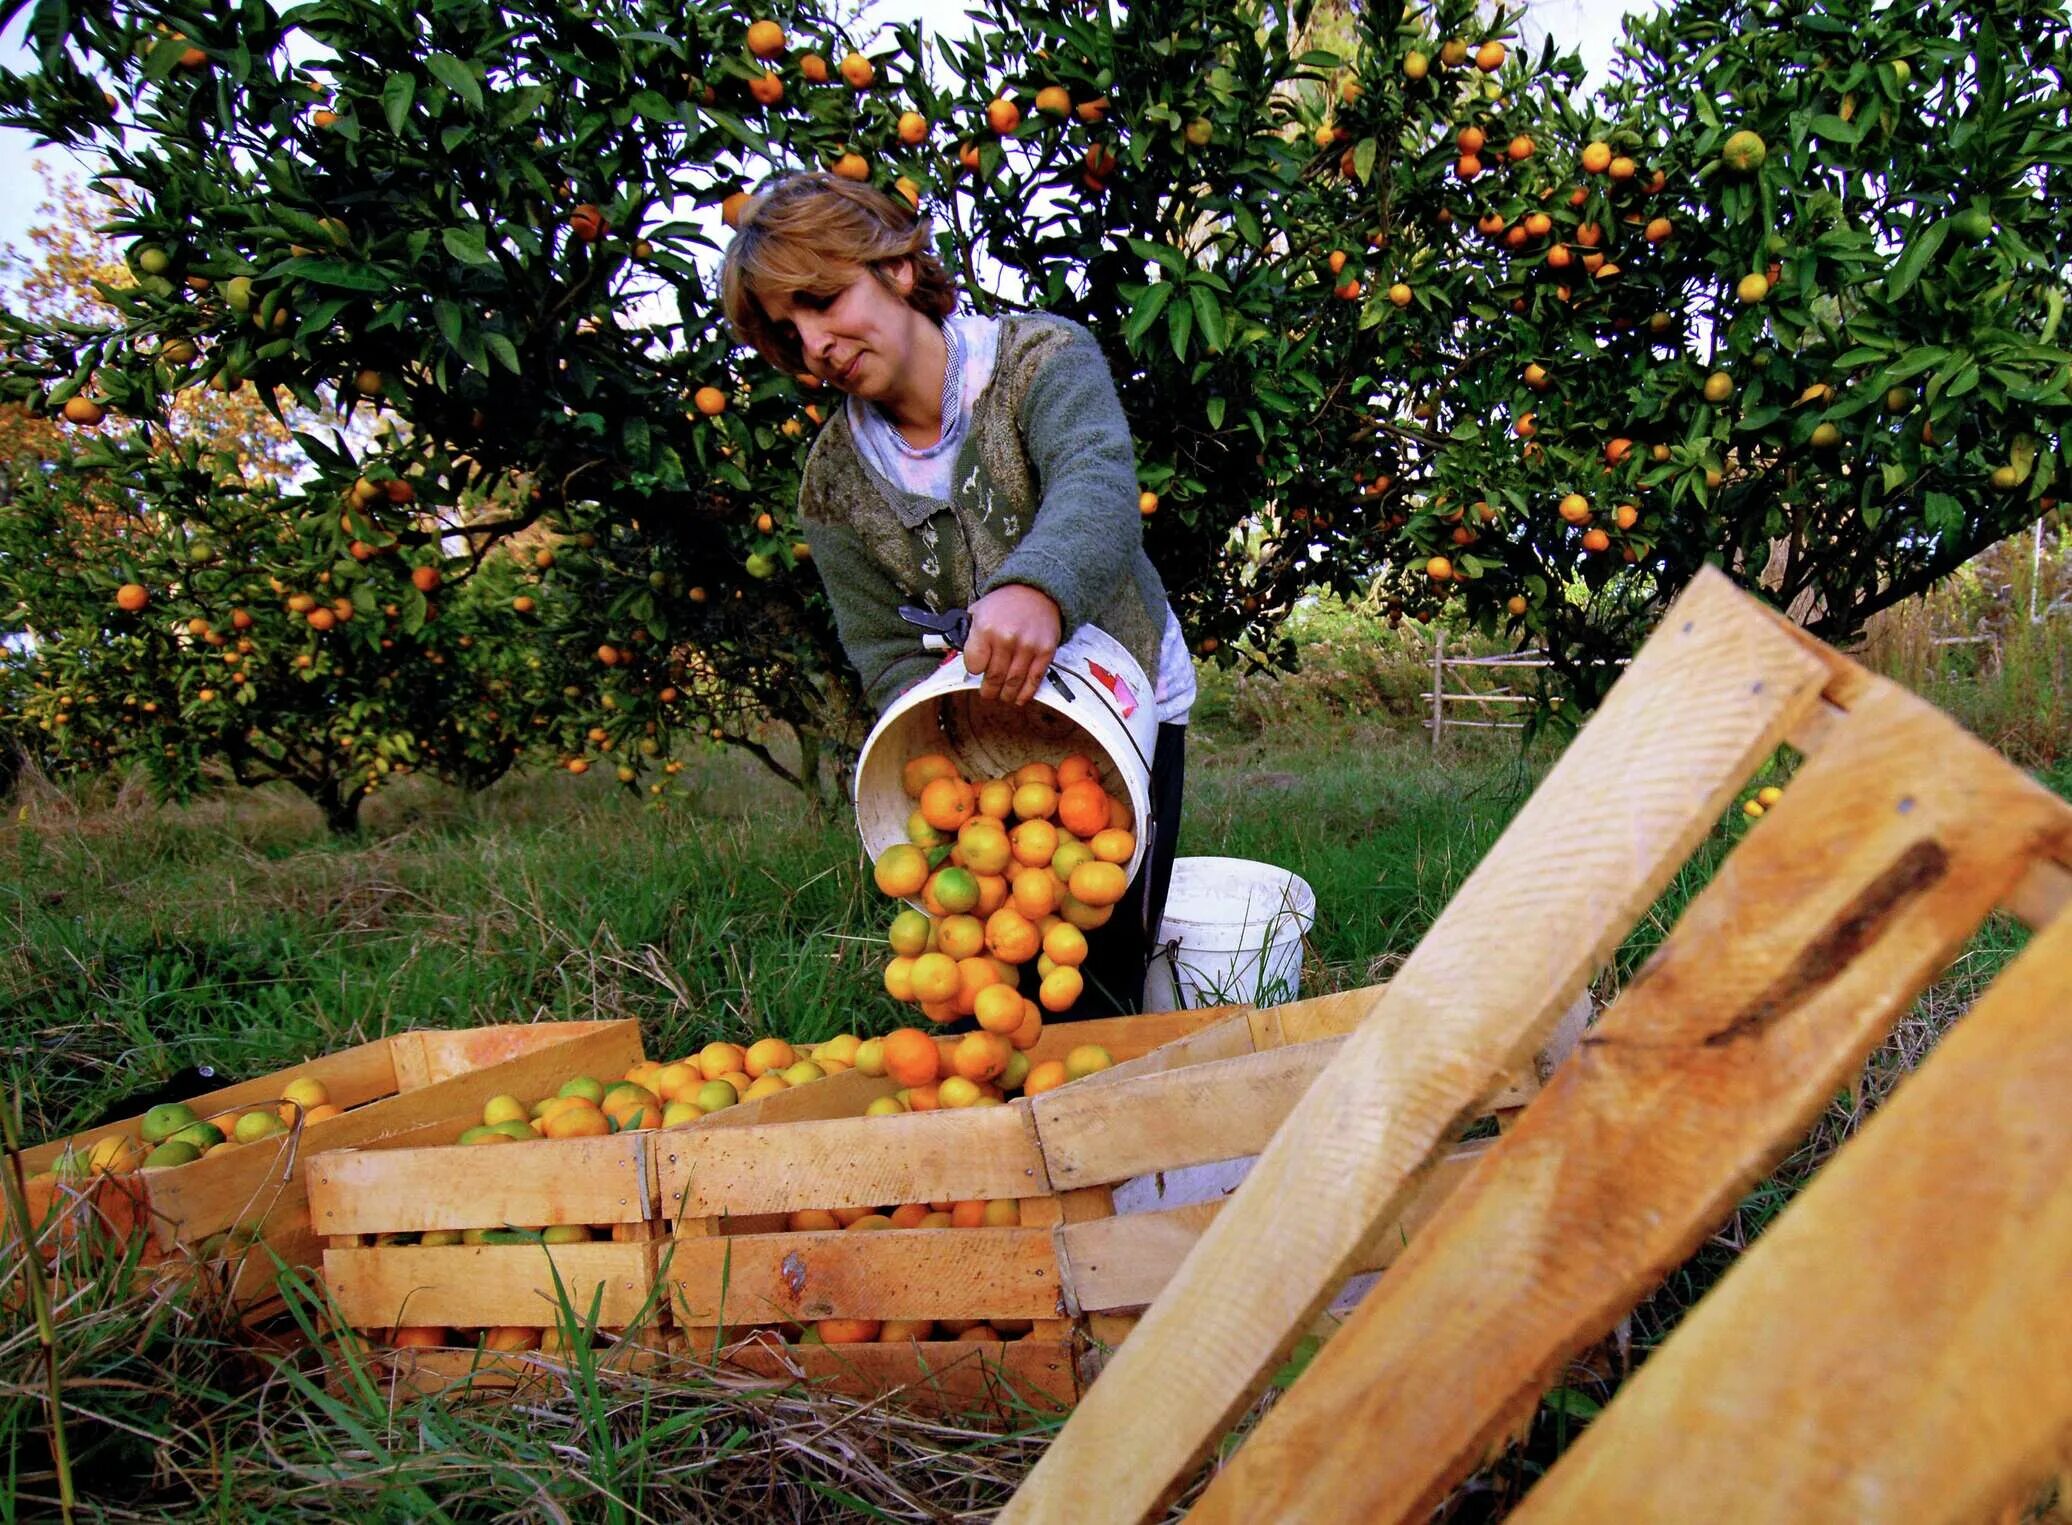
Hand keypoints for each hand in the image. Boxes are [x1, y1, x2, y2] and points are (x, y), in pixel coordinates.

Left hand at [963, 584, 1060, 705]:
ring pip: (1013, 683)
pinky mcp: (1045, 652)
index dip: (974, 670)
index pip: (974, 665)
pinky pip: (1034, 680)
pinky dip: (1026, 693)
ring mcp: (1027, 647)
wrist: (1037, 592)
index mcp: (985, 628)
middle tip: (988, 693)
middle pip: (994, 678)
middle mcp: (1006, 639)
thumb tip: (958, 656)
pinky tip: (1019, 698)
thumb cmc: (1005, 604)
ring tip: (1002, 695)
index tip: (977, 670)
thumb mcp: (978, 611)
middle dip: (989, 690)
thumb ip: (969, 635)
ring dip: (1006, 694)